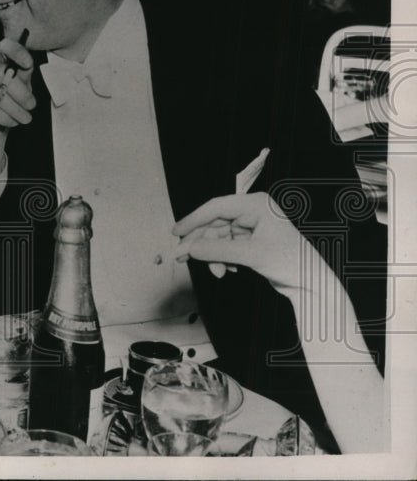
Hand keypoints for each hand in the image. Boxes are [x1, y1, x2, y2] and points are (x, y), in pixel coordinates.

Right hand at [0, 35, 35, 145]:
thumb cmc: (4, 108)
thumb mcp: (20, 89)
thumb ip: (23, 73)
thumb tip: (27, 62)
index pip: (4, 48)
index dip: (16, 52)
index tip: (28, 64)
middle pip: (3, 73)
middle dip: (22, 93)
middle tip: (31, 105)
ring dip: (15, 109)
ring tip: (23, 118)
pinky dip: (2, 117)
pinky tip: (9, 121)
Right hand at [172, 192, 325, 300]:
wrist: (312, 283)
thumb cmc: (291, 263)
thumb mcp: (251, 255)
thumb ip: (217, 250)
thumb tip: (190, 248)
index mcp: (255, 204)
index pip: (215, 207)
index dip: (193, 219)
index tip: (176, 232)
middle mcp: (251, 211)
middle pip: (214, 224)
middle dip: (201, 243)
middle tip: (181, 257)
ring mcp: (251, 226)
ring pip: (218, 238)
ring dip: (213, 256)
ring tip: (216, 272)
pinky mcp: (250, 241)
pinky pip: (225, 246)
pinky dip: (222, 259)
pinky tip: (227, 270)